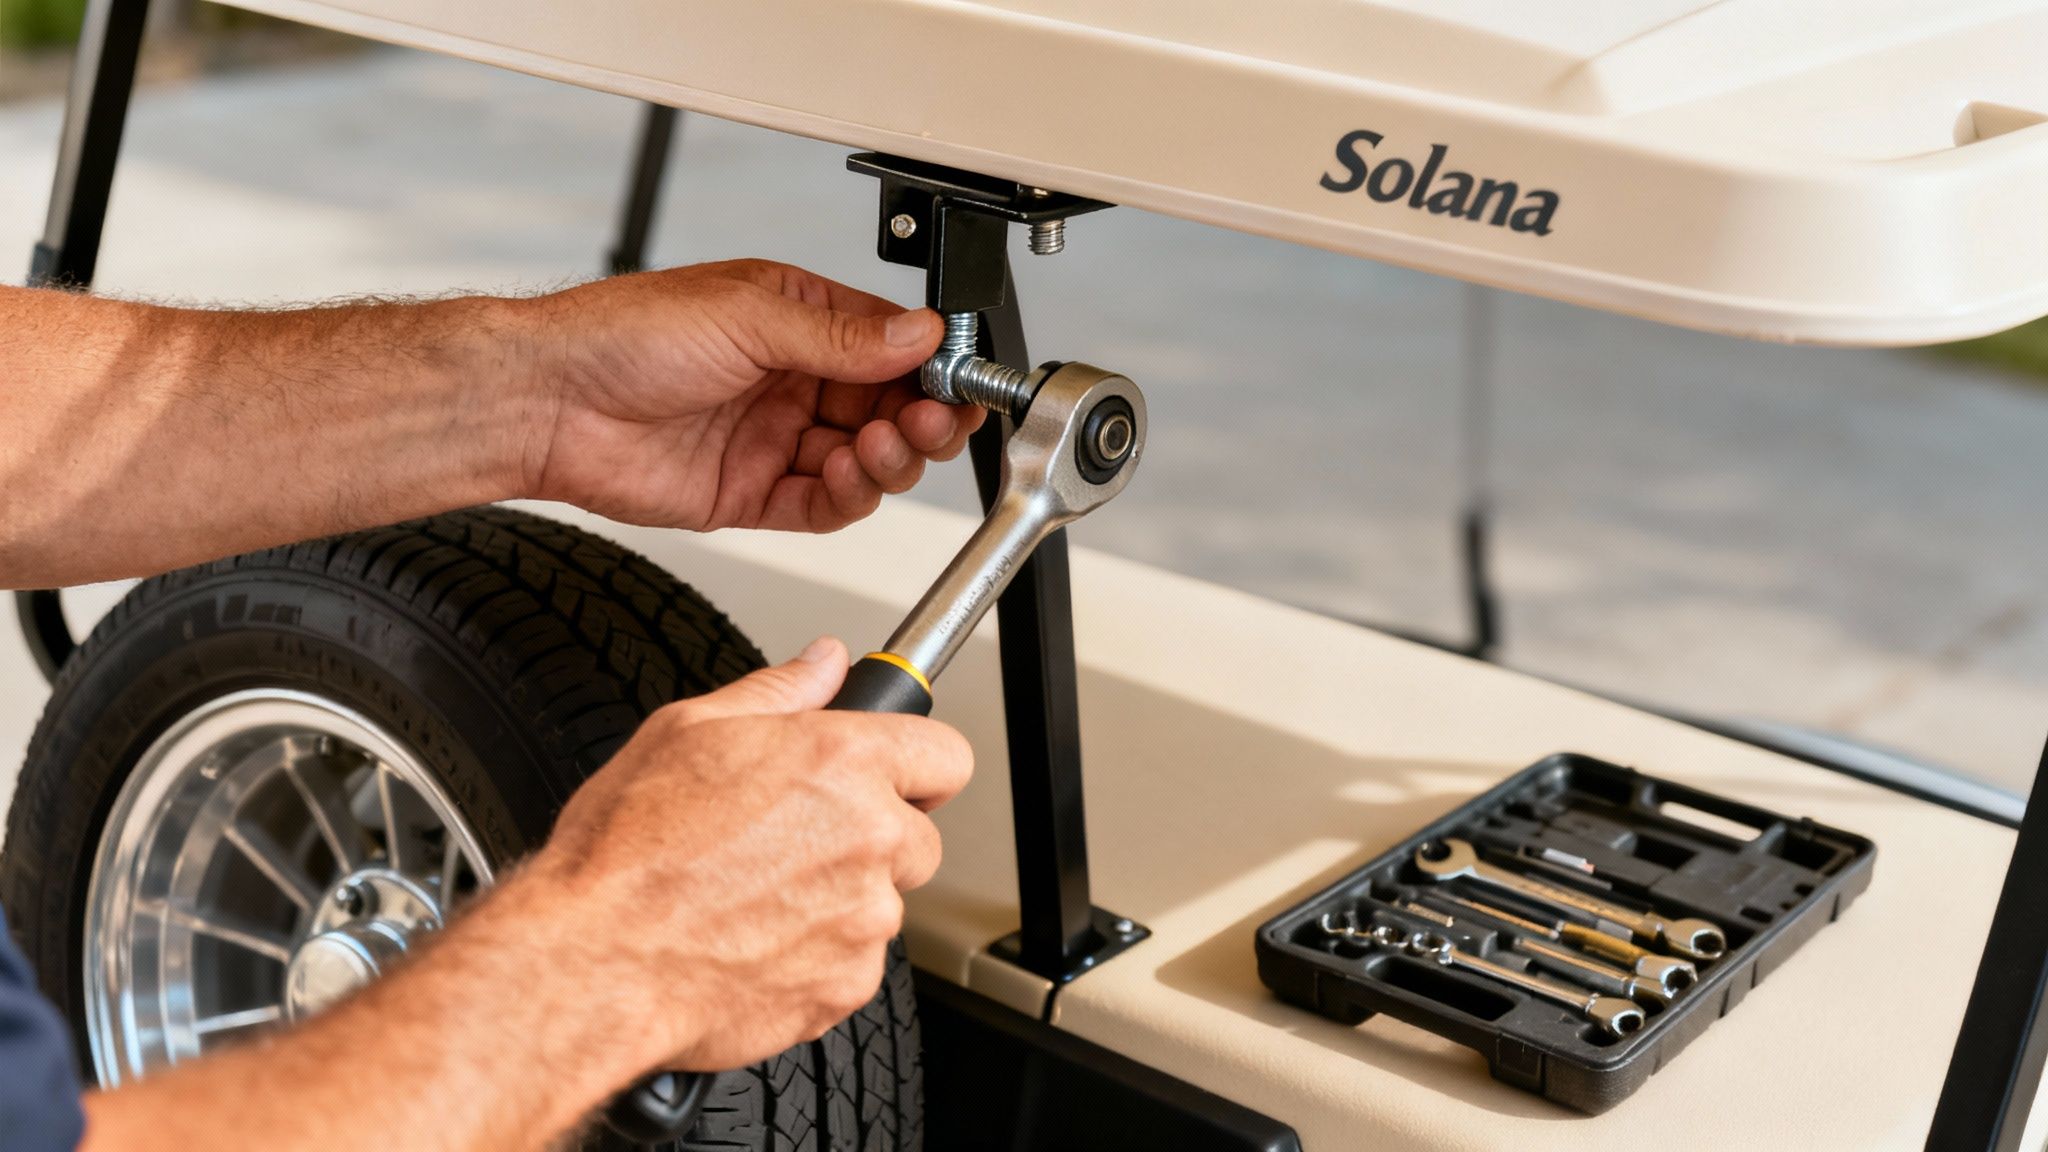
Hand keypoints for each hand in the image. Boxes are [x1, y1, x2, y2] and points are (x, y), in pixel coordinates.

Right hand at [522, 637, 972, 1073]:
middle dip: (873, 839)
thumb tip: (823, 662)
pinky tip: (754, 940)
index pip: (946, 756)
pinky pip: (854, 964)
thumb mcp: (686, 731)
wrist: (596, 962)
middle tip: (796, 843)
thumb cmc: (626, 853)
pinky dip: (818, 957)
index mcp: (842, 763)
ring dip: (840, 901)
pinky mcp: (847, 985)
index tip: (897, 778)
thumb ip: (778, 691)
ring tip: (757, 896)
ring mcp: (863, 919)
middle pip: (919, 838)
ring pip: (882, 905)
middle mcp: (868, 838)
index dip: (919, 766)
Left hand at [528, 259, 983, 532]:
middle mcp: (791, 381)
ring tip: (880, 446)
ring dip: (887, 459)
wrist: (548, 401)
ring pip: (863, 462)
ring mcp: (774, 440)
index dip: (931, 368)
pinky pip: (821, 505)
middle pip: (888, 410)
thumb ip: (840, 337)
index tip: (960, 382)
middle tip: (932, 421)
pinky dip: (845, 497)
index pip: (891, 348)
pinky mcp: (751, 494)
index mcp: (797, 321)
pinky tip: (845, 476)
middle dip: (920, 418)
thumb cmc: (622, 336)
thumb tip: (918, 333)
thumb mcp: (747, 317)